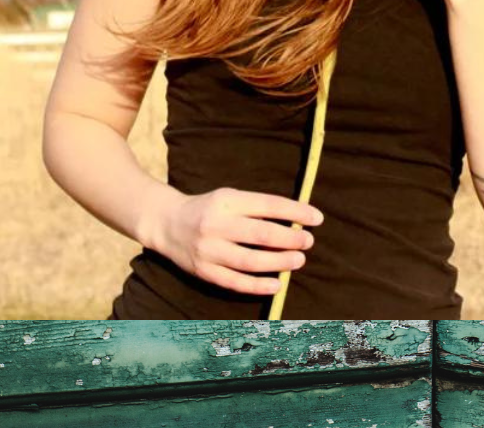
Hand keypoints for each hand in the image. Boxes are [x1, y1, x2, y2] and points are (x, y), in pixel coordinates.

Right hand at [149, 186, 323, 295]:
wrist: (166, 223)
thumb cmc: (208, 208)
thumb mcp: (230, 197)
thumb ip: (257, 208)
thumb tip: (295, 220)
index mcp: (227, 201)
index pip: (268, 205)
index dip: (295, 211)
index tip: (317, 218)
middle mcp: (217, 225)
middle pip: (261, 234)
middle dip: (290, 238)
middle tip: (308, 241)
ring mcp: (209, 250)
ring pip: (249, 260)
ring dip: (278, 263)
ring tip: (298, 260)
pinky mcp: (203, 271)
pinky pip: (234, 282)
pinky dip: (257, 286)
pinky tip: (276, 285)